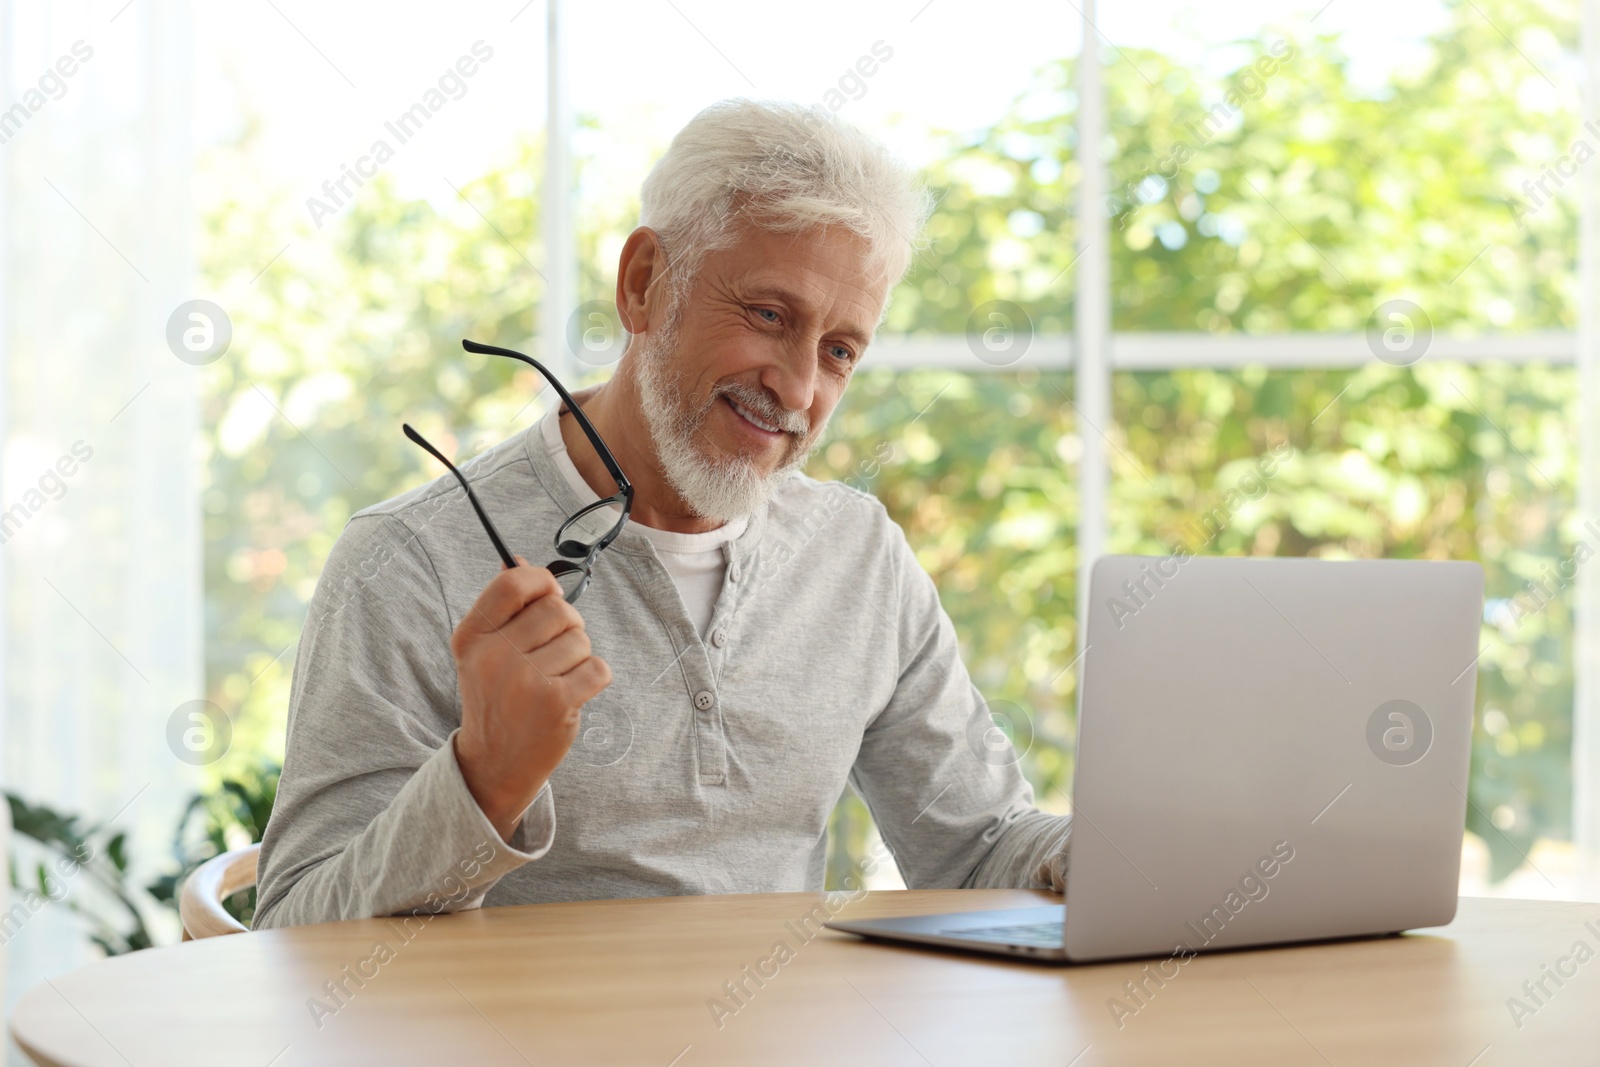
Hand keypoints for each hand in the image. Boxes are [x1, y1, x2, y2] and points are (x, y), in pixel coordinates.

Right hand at [450, 556, 611, 841]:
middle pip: (557, 609)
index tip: (549, 595)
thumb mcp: (482, 652)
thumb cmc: (496, 698)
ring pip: (580, 639)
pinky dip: (593, 678)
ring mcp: (525, 681)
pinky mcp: (556, 703)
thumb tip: (518, 561)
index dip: (541, 581)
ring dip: (578, 656)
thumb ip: (502, 608)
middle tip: (555, 650)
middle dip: (568, 625)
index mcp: (472, 637)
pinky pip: (598, 668)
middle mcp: (495, 656)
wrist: (495, 763)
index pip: (512, 583)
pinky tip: (571, 694)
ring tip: (556, 678)